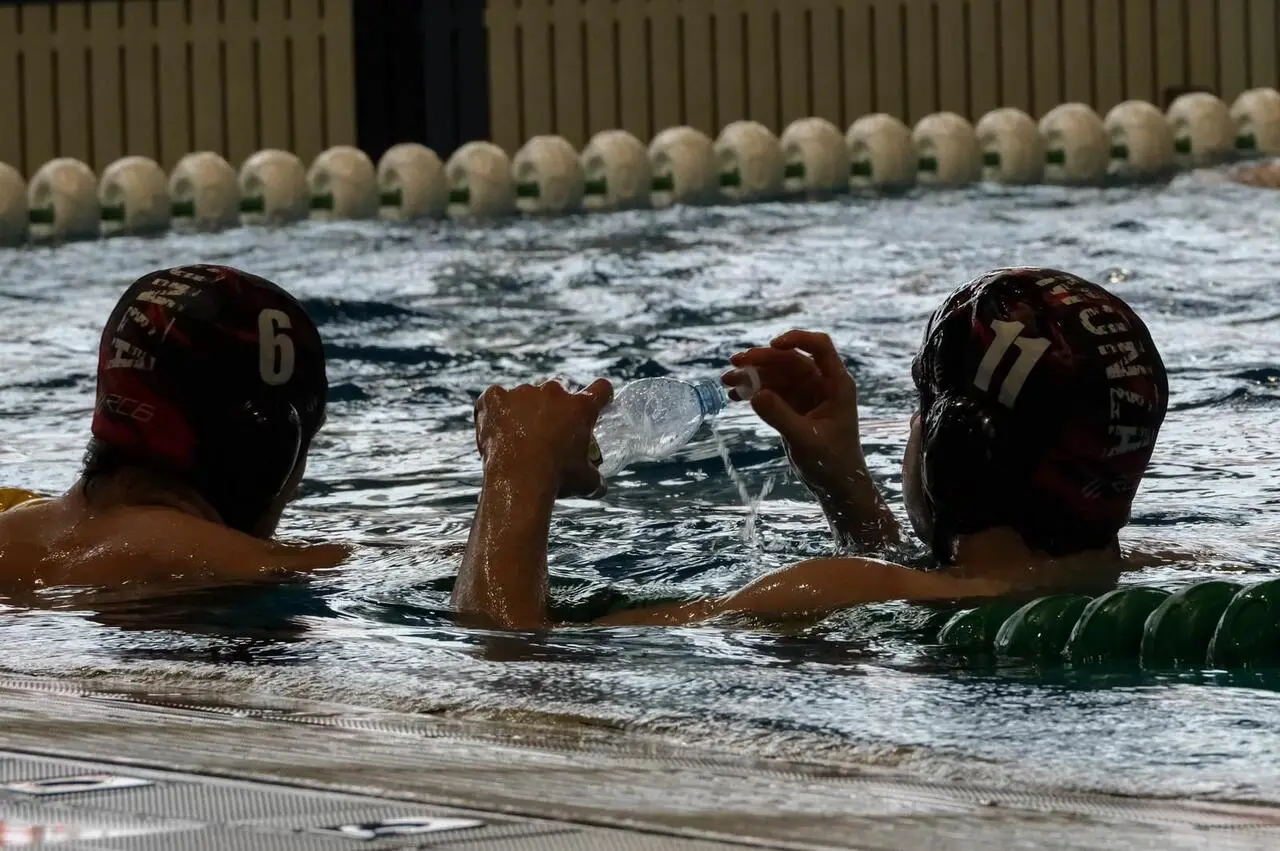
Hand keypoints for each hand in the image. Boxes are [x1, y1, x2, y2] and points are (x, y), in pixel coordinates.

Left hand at [474, 378, 613, 498]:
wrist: (518, 482)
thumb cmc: (556, 480)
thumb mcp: (585, 482)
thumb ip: (595, 478)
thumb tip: (599, 485)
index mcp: (581, 408)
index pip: (601, 390)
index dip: (600, 395)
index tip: (596, 402)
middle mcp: (554, 392)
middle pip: (558, 392)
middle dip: (554, 409)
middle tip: (547, 433)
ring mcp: (523, 392)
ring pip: (525, 396)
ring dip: (524, 410)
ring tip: (517, 437)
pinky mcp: (496, 398)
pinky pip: (495, 397)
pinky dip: (494, 410)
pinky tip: (495, 427)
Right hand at [723, 330, 866, 496]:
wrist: (836, 486)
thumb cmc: (832, 463)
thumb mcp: (805, 439)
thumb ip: (781, 416)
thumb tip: (755, 395)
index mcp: (836, 384)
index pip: (820, 347)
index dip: (797, 339)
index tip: (772, 345)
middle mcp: (822, 384)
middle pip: (790, 359)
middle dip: (762, 360)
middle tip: (735, 363)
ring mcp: (806, 395)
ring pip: (776, 375)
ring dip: (752, 375)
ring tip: (726, 380)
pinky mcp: (793, 408)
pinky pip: (771, 391)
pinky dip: (753, 391)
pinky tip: (735, 395)